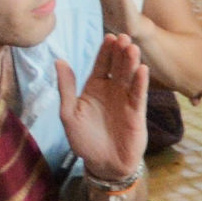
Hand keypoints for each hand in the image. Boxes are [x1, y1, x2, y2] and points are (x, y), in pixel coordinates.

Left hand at [61, 35, 152, 185]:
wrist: (103, 164)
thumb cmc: (84, 140)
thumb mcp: (69, 113)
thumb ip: (66, 88)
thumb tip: (59, 61)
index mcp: (94, 87)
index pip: (101, 64)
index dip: (105, 51)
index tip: (109, 37)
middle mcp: (112, 89)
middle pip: (117, 66)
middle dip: (120, 51)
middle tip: (123, 37)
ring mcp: (125, 99)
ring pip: (129, 76)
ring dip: (131, 62)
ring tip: (132, 48)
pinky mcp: (137, 111)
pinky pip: (139, 93)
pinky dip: (141, 81)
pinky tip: (142, 69)